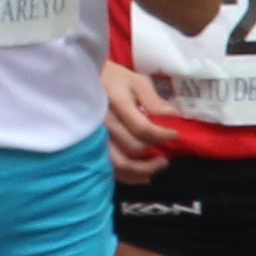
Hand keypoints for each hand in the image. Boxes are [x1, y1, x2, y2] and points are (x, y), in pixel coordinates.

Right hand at [101, 59, 171, 180]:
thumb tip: (172, 115)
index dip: (162, 135)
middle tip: (167, 155)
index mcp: (116, 104)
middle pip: (133, 147)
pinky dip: (127, 176)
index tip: (175, 135)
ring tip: (157, 167)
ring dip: (141, 170)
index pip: (142, 128)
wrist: (80, 82)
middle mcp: (104, 124)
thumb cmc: (112, 80)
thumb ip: (152, 99)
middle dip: (153, 151)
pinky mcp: (90, 148)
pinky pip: (108, 167)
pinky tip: (142, 176)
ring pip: (119, 163)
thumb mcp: (134, 81)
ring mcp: (94, 138)